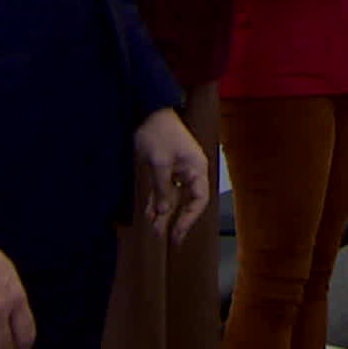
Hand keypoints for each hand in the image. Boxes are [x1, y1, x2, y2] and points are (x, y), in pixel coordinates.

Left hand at [132, 108, 208, 245]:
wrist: (149, 110)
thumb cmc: (158, 133)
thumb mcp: (159, 163)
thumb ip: (162, 189)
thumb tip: (163, 212)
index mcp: (196, 168)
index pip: (198, 200)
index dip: (189, 218)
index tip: (177, 233)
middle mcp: (191, 171)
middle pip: (187, 201)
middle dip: (175, 219)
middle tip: (165, 238)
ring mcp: (179, 169)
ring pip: (174, 197)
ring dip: (164, 212)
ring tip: (154, 229)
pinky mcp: (167, 167)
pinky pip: (165, 189)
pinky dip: (157, 201)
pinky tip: (149, 214)